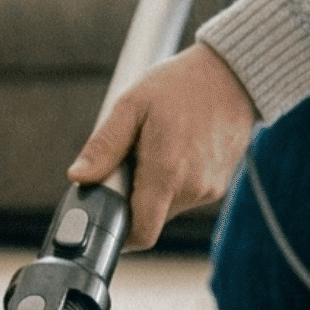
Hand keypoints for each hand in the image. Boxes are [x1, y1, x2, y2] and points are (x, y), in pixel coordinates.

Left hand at [68, 43, 259, 251]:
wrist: (231, 75)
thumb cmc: (179, 85)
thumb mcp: (132, 105)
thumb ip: (104, 145)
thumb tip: (79, 177)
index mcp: (167, 173)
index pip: (142, 233)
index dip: (120, 234)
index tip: (106, 217)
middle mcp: (193, 188)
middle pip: (151, 218)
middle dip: (133, 198)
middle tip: (130, 161)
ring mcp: (209, 190)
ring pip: (167, 208)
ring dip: (154, 188)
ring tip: (156, 148)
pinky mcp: (219, 186)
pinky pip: (186, 196)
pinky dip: (173, 181)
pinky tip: (175, 150)